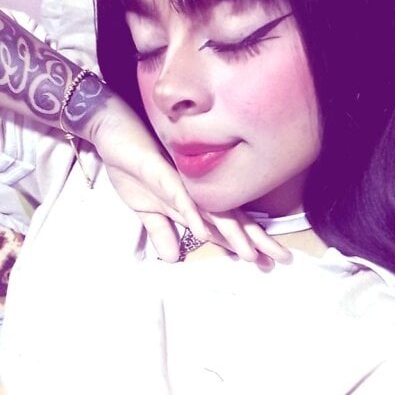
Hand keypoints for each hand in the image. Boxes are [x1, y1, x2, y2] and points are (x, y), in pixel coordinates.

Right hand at [90, 95, 290, 263]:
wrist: (114, 132)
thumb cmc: (134, 167)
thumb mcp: (146, 209)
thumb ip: (162, 231)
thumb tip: (173, 257)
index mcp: (192, 201)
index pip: (223, 226)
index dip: (243, 244)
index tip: (266, 262)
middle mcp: (192, 191)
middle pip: (228, 218)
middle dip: (254, 239)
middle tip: (280, 258)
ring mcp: (178, 181)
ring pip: (209, 209)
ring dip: (230, 231)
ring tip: (248, 253)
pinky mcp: (158, 172)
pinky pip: (177, 195)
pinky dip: (191, 214)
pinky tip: (202, 231)